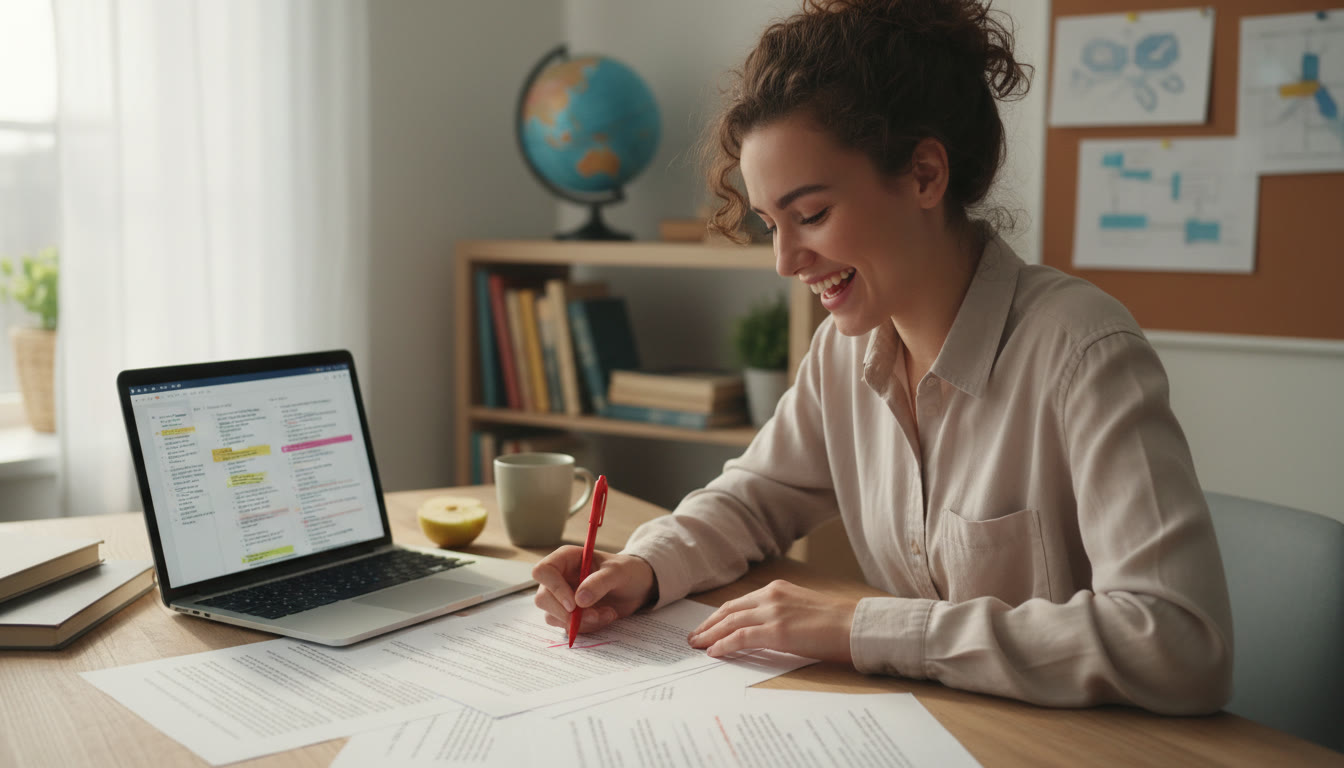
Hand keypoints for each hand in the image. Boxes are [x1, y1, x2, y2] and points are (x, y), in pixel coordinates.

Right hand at [531, 547, 655, 635]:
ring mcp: (562, 598)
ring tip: (608, 613)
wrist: (637, 587)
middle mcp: (559, 578)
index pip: (543, 571)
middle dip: (567, 613)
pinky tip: (606, 616)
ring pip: (553, 617)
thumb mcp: (618, 572)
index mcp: (566, 559)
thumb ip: (599, 583)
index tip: (573, 604)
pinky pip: (568, 627)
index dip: (554, 588)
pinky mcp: (570, 614)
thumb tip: (579, 600)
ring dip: (581, 622)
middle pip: (543, 599)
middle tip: (594, 615)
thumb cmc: (626, 571)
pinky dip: (588, 627)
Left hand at [688, 580, 857, 662]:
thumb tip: (762, 630)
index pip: (739, 602)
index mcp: (777, 589)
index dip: (719, 616)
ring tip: (697, 646)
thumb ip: (780, 613)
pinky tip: (714, 653)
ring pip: (730, 623)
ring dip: (710, 635)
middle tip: (694, 637)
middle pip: (729, 610)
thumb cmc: (836, 622)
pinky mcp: (776, 631)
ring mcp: (772, 612)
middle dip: (708, 625)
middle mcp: (771, 596)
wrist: (855, 625)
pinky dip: (724, 645)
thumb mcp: (802, 609)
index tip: (707, 626)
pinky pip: (740, 637)